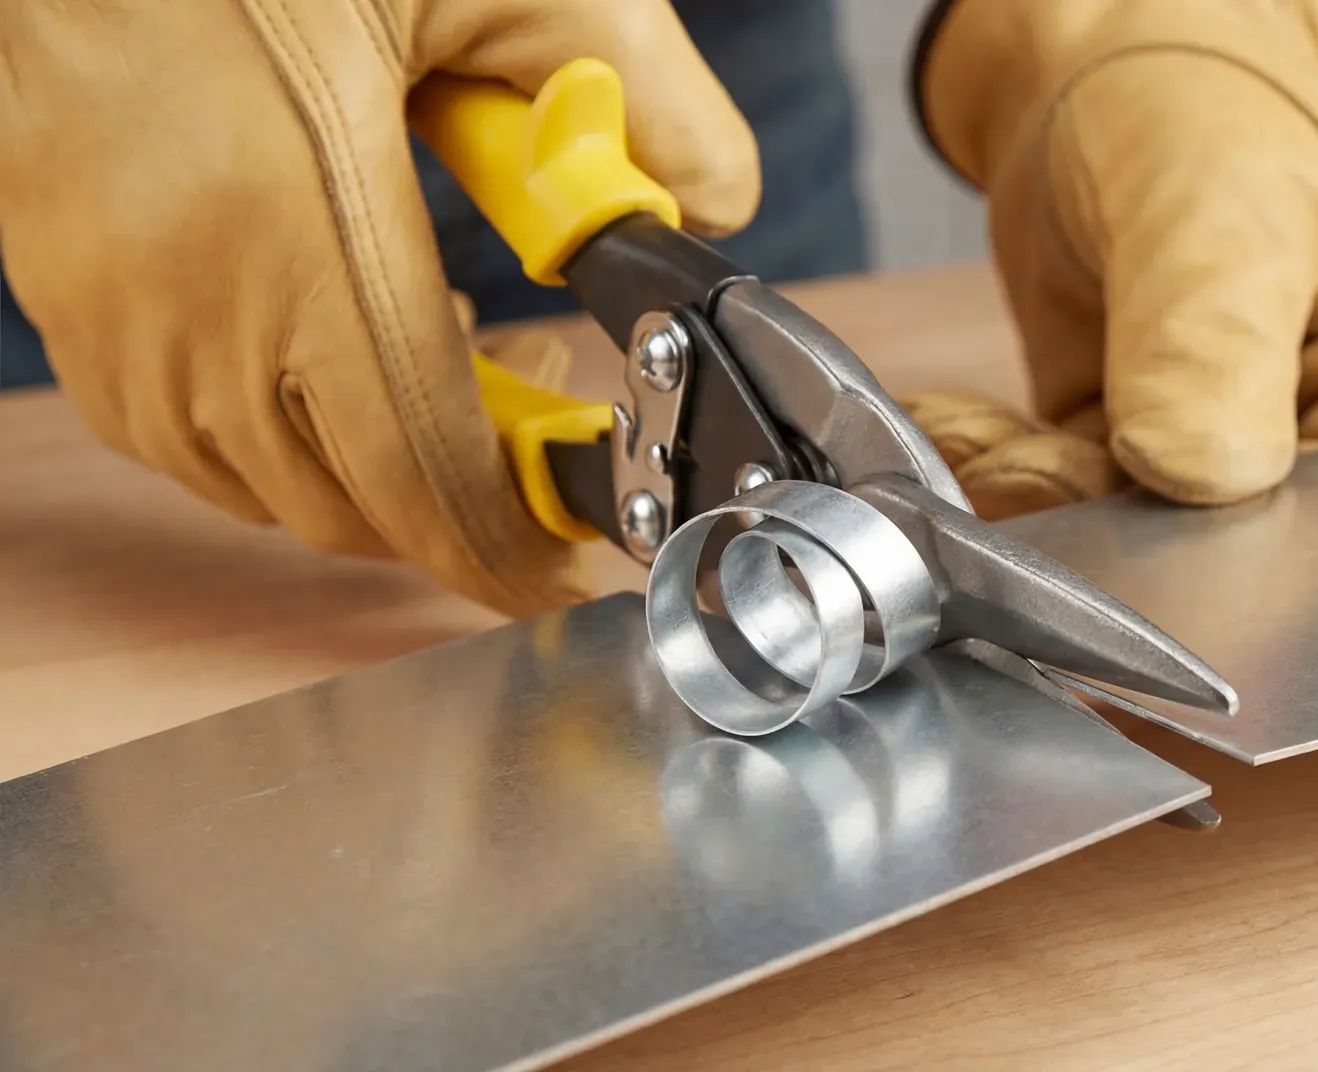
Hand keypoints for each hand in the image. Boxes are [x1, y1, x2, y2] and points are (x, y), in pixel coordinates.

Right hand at [0, 1, 757, 615]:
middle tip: (539, 409)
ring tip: (443, 347)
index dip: (508, 548)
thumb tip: (711, 198)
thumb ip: (631, 82)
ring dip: (372, 467)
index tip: (564, 561)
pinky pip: (183, 440)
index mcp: (302, 229)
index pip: (421, 474)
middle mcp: (194, 304)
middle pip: (351, 504)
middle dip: (461, 501)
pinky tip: (329, 334)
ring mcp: (116, 318)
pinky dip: (278, 433)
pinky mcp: (70, 305)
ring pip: (265, 488)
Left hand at [907, 0, 1317, 519]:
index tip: (1139, 515)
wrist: (1098, 51)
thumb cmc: (1208, 97)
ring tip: (969, 436)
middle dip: (1118, 527)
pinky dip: (997, 467)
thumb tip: (1195, 474)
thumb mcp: (1229, 204)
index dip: (1248, 543)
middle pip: (1236, 545)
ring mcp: (1217, 445)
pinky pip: (1063, 492)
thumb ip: (1214, 342)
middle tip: (1021, 468)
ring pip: (1129, 531)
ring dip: (1035, 495)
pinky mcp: (1123, 443)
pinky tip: (952, 425)